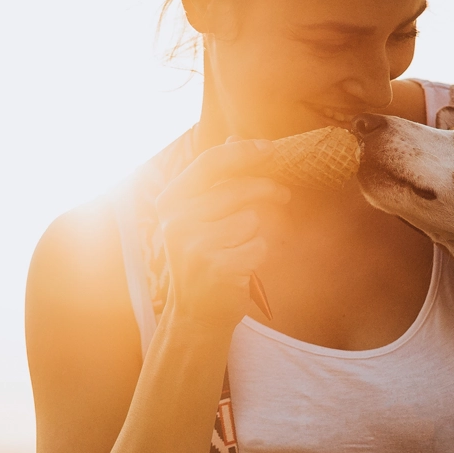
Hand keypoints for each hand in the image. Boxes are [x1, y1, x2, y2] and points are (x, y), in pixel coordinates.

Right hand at [154, 137, 290, 331]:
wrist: (196, 313)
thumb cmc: (204, 258)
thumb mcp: (202, 216)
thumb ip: (218, 179)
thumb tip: (235, 138)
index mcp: (170, 201)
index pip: (210, 162)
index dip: (243, 152)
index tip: (270, 149)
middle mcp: (176, 220)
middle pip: (238, 190)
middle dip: (267, 190)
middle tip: (283, 195)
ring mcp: (193, 244)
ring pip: (251, 220)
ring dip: (254, 234)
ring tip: (237, 250)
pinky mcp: (215, 267)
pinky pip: (257, 247)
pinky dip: (257, 257)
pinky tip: (239, 268)